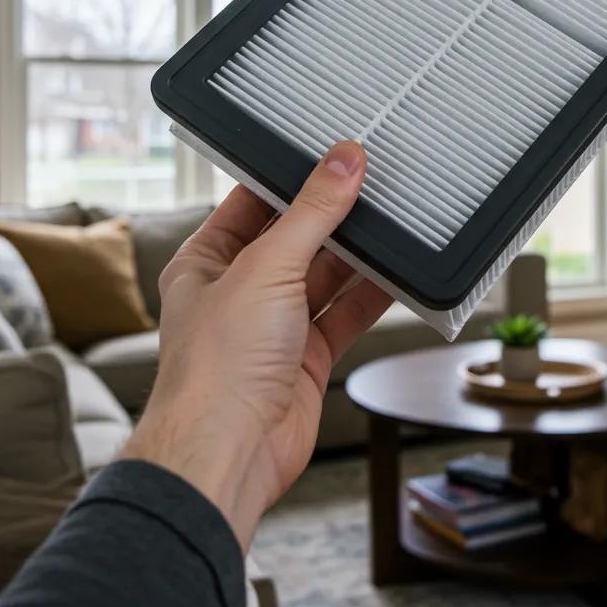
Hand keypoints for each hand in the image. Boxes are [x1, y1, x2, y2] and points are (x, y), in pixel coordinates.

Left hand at [120, 140, 392, 548]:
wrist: (229, 452)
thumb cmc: (218, 365)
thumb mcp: (267, 267)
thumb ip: (313, 213)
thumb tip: (344, 161)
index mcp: (208, 263)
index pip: (251, 205)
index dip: (290, 179)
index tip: (331, 154)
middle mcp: (240, 292)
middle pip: (296, 240)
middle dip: (333, 217)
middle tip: (374, 183)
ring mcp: (276, 326)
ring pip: (326, 278)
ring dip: (358, 256)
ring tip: (394, 220)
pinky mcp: (308, 357)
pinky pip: (346, 314)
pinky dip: (372, 296)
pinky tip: (399, 274)